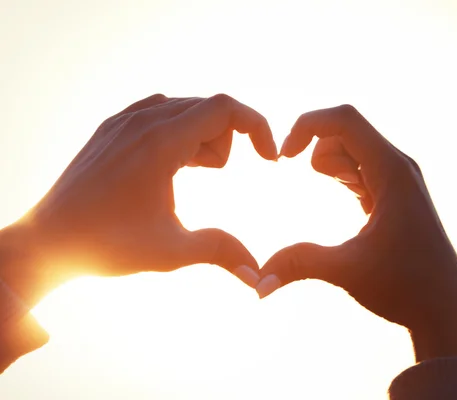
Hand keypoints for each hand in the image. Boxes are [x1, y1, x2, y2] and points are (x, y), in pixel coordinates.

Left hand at [0, 93, 276, 305]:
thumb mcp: (171, 250)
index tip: (268, 159)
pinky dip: (178, 130)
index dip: (258, 127)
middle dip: (228, 140)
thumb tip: (257, 276)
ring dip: (202, 136)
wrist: (49, 241)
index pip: (226, 108)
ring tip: (191, 173)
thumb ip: (221, 252)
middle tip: (214, 177)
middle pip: (209, 109)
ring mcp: (124, 121)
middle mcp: (142, 121)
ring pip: (185, 109)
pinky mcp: (112, 128)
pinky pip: (160, 111)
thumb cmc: (106, 244)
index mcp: (161, 143)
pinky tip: (170, 164)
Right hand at [256, 105, 456, 363]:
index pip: (345, 119)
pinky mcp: (396, 194)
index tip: (282, 156)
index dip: (306, 125)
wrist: (446, 310)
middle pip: (346, 131)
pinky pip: (363, 167)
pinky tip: (345, 193)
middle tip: (313, 185)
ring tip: (340, 194)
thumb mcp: (348, 271)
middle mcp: (399, 167)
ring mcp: (400, 180)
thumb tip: (257, 282)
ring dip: (331, 163)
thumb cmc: (407, 288)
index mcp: (392, 171)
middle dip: (316, 149)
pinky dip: (344, 174)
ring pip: (354, 148)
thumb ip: (300, 264)